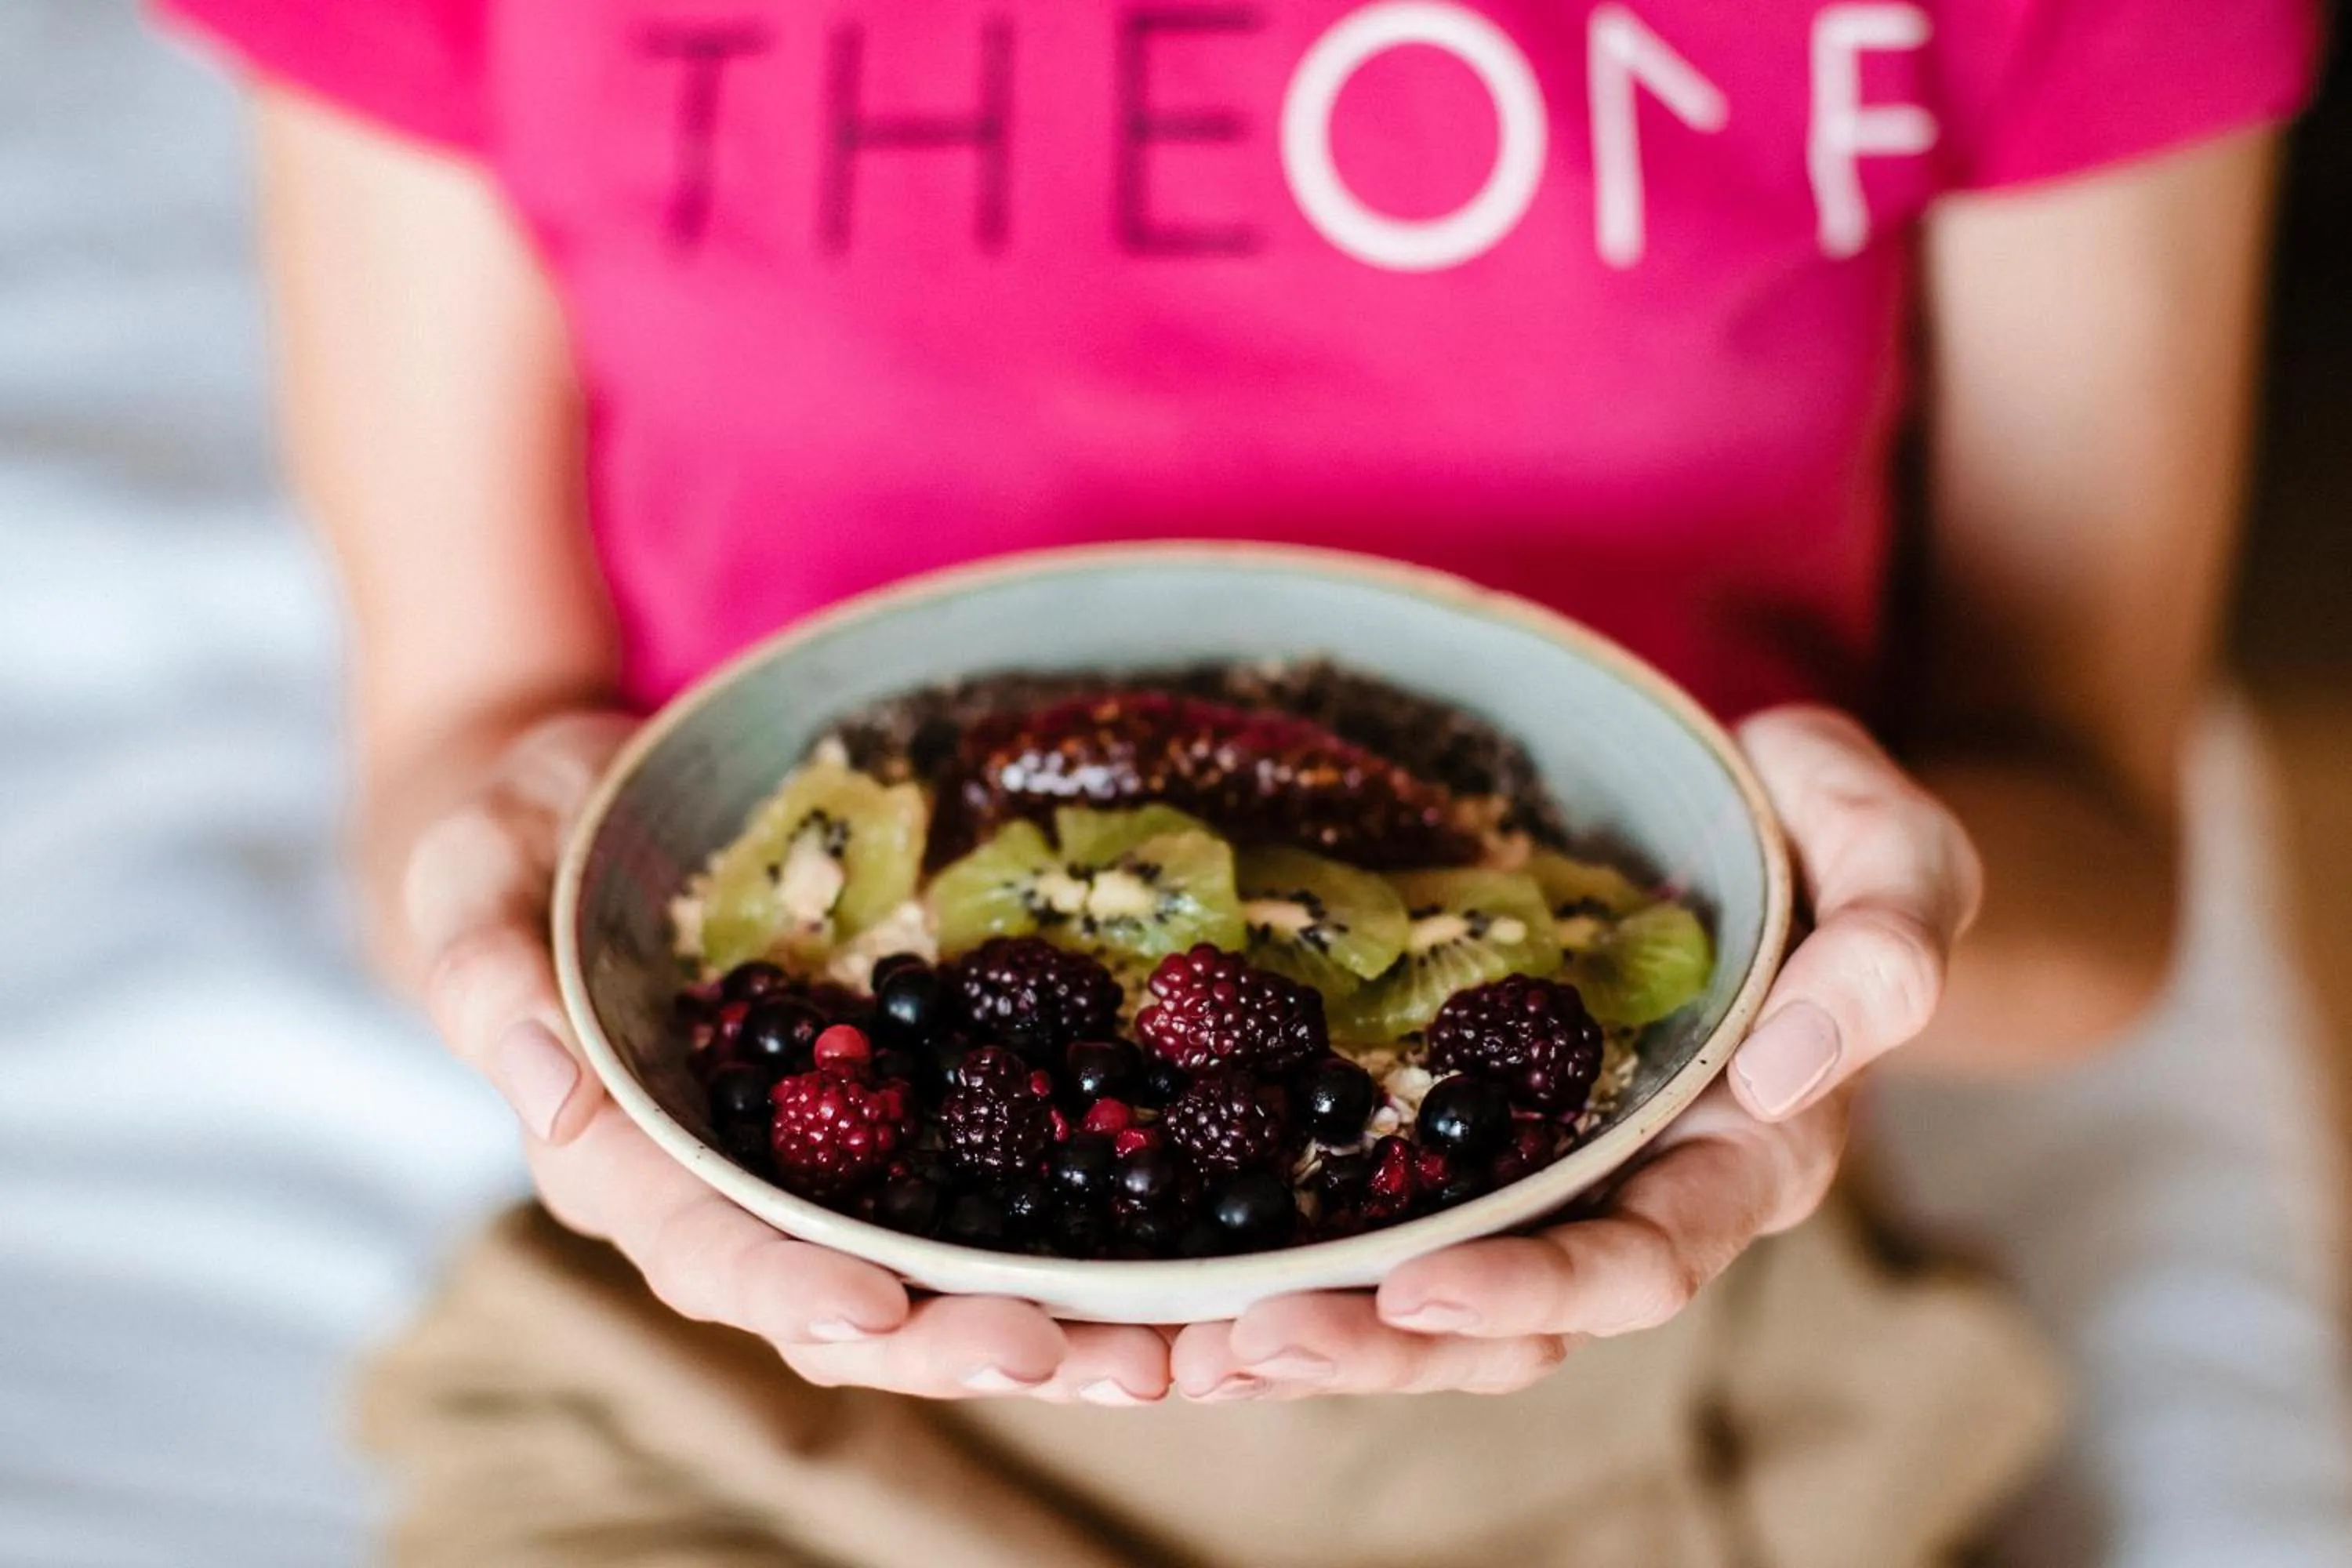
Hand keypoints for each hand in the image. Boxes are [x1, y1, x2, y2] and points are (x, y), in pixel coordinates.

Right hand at [405, 711, 1171, 1404]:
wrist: (595, 808)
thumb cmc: (521, 839)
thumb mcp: (474, 872)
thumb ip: (488, 973)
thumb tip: (544, 1088)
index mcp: (620, 1157)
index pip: (704, 1247)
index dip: (791, 1284)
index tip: (883, 1310)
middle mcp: (725, 1189)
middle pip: (844, 1301)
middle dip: (963, 1341)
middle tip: (1096, 1362)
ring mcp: (818, 1164)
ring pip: (930, 1279)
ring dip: (1045, 1328)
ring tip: (1166, 1357)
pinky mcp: (892, 1121)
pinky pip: (979, 1195)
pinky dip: (1068, 1243)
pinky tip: (1168, 1269)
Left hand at [1169, 705, 1982, 1400]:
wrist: (1752, 821)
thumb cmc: (1830, 839)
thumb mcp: (1891, 857)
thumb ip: (1885, 948)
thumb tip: (1787, 1069)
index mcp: (1735, 1159)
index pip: (1640, 1259)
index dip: (1534, 1290)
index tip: (1416, 1291)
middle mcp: (1622, 1196)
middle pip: (1499, 1321)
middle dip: (1370, 1346)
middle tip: (1239, 1346)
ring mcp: (1527, 1173)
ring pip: (1411, 1298)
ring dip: (1295, 1332)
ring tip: (1168, 1352)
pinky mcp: (1443, 1129)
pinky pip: (1356, 1214)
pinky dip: (1264, 1252)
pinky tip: (1157, 1278)